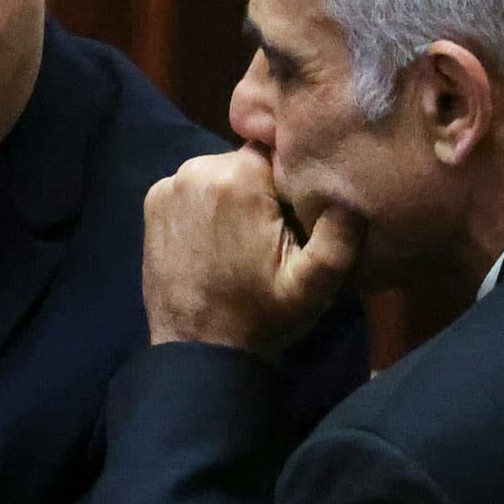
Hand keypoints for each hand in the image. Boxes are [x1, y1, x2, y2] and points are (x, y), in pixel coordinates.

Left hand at [142, 148, 362, 354]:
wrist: (198, 353)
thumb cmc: (261, 317)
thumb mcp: (314, 285)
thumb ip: (340, 234)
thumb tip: (350, 191)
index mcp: (239, 176)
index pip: (279, 150)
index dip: (293, 180)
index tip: (298, 214)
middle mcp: (198, 168)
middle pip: (248, 161)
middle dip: (264, 189)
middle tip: (274, 233)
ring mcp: (170, 185)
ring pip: (221, 173)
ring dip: (235, 196)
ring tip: (245, 239)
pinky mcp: (152, 203)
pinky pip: (194, 189)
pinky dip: (207, 205)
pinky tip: (216, 240)